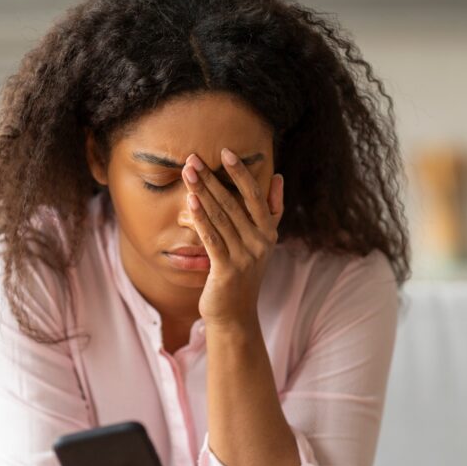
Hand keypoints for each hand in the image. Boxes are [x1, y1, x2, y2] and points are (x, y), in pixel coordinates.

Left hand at [182, 148, 283, 326]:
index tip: (226, 152)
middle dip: (212, 179)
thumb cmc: (243, 274)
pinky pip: (212, 239)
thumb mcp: (261, 242)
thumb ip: (271, 210)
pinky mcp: (227, 270)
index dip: (241, 173)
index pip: (256, 196)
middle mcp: (260, 243)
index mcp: (268, 233)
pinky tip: (191, 201)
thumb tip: (278, 178)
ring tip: (188, 173)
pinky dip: (201, 218)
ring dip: (202, 192)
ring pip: (221, 218)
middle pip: (234, 203)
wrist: (235, 314)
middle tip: (194, 158)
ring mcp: (245, 257)